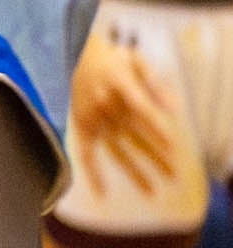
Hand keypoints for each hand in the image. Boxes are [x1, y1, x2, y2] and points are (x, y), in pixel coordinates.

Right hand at [72, 24, 188, 194]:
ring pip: (115, 148)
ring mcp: (91, 116)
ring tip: (151, 192)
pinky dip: (92, 172)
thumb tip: (174, 109)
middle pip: (133, 134)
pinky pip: (85, 152)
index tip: (173, 147)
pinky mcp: (81, 126)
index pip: (140, 108)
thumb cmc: (110, 58)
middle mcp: (103, 102)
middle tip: (175, 175)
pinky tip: (102, 193)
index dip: (156, 127)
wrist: (72, 54)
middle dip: (155, 155)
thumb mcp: (135, 59)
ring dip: (133, 170)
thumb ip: (156, 82)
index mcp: (117, 83)